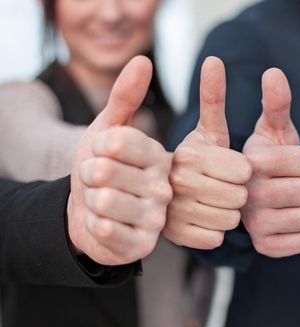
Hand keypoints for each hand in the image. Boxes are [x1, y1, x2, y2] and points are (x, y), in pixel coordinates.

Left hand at [68, 56, 172, 265]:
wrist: (90, 213)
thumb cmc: (102, 168)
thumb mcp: (110, 130)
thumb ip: (126, 97)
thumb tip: (143, 59)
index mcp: (161, 156)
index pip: (120, 139)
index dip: (97, 144)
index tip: (103, 151)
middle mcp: (165, 186)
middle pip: (104, 170)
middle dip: (86, 174)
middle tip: (99, 180)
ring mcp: (156, 218)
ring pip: (102, 200)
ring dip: (88, 199)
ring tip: (101, 201)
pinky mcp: (143, 245)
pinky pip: (105, 230)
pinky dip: (92, 224)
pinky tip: (103, 223)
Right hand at [164, 57, 251, 248]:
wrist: (149, 191)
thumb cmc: (192, 158)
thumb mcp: (204, 129)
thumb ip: (211, 97)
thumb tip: (214, 59)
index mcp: (187, 152)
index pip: (243, 169)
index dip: (244, 170)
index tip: (235, 168)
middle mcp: (176, 181)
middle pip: (239, 196)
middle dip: (239, 192)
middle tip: (226, 187)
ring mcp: (172, 211)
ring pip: (228, 220)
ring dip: (228, 213)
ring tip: (214, 201)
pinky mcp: (172, 237)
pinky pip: (214, 239)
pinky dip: (215, 231)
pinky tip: (203, 219)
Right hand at [241, 68, 299, 257]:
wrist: (251, 197)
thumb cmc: (268, 159)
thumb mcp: (273, 130)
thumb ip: (276, 104)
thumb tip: (274, 72)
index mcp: (251, 162)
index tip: (296, 163)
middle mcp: (247, 194)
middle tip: (291, 184)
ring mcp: (254, 224)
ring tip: (290, 201)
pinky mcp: (265, 247)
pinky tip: (290, 220)